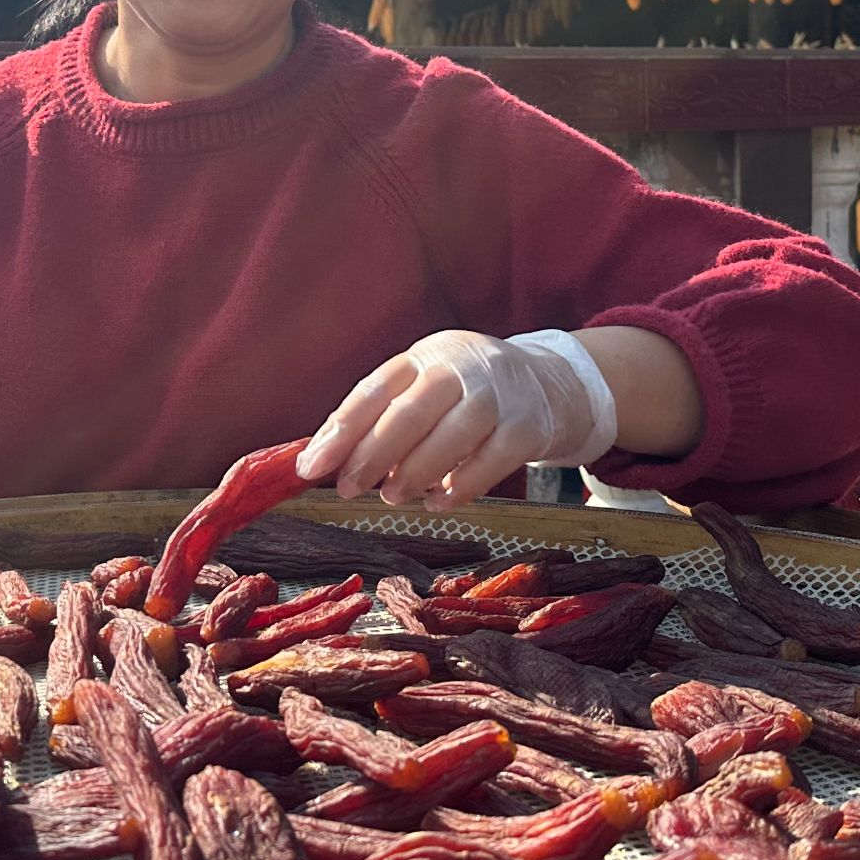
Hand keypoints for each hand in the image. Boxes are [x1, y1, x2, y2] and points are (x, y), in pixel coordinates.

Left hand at [295, 328, 616, 509]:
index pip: (373, 390)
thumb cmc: (466, 392)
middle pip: (409, 412)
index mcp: (423, 356)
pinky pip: (490, 462)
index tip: (310, 466)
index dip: (339, 431)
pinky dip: (459, 488)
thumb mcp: (424, 386)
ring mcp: (498, 396)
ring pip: (450, 437)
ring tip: (391, 495)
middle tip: (347, 488)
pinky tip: (437, 503)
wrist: (549, 384)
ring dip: (414, 473)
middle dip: (372, 455)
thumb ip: (381, 417)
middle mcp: (460, 368)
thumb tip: (325, 459)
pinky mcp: (528, 427)